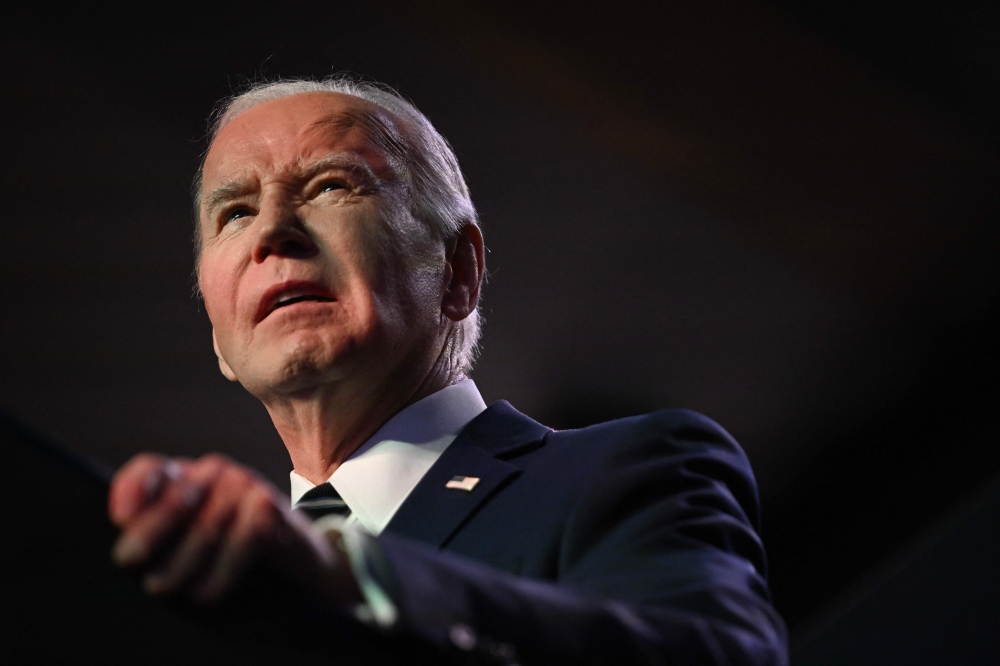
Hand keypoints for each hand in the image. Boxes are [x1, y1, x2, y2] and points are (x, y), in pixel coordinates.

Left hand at [108, 453, 361, 605]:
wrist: (304, 560)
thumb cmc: (239, 553)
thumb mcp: (197, 537)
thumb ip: (163, 533)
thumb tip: (126, 552)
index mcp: (191, 476)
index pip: (152, 471)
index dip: (131, 491)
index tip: (120, 519)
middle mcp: (218, 473)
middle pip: (174, 499)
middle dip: (149, 533)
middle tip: (130, 561)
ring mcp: (248, 487)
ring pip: (205, 525)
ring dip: (180, 562)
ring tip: (162, 586)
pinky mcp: (273, 509)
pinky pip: (241, 540)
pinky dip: (220, 572)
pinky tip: (205, 593)